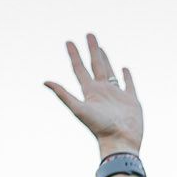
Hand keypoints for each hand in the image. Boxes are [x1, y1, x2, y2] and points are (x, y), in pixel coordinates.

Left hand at [44, 33, 142, 155]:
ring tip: (101, 48)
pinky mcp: (131, 100)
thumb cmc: (100, 128)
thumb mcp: (78, 109)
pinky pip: (128, 84)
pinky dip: (126, 76)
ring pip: (110, 72)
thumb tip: (45, 81)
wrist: (121, 141)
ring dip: (106, 59)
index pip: (79, 69)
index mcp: (90, 92)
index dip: (74, 55)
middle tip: (89, 35)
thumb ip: (63, 94)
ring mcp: (116, 95)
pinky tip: (124, 68)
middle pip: (95, 65)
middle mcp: (102, 91)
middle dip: (91, 50)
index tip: (68, 42)